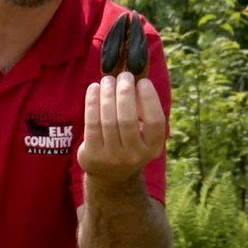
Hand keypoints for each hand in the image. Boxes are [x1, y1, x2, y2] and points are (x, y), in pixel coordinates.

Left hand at [78, 71, 164, 187]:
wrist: (111, 174)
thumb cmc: (129, 141)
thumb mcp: (142, 130)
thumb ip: (142, 107)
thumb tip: (135, 73)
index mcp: (152, 148)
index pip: (155, 122)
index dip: (149, 99)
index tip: (142, 81)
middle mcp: (134, 156)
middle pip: (127, 119)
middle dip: (124, 93)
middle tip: (123, 76)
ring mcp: (112, 158)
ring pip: (108, 120)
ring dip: (107, 94)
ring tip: (107, 80)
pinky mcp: (93, 156)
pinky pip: (91, 124)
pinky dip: (92, 103)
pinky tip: (94, 89)